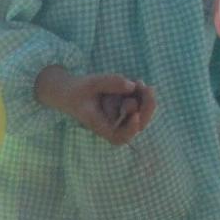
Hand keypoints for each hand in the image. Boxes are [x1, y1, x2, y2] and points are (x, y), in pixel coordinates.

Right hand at [36, 67, 156, 146]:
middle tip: (147, 89)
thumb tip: (132, 85)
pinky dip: (143, 93)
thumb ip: (109, 82)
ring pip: (143, 114)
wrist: (73, 91)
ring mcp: (122, 117)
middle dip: (146, 108)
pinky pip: (142, 104)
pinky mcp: (127, 108)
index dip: (130, 130)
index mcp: (101, 125)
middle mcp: (114, 124)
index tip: (135, 115)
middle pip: (137, 126)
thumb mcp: (90, 83)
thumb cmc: (78, 91)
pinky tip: (138, 83)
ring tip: (139, 83)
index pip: (118, 137)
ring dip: (146, 99)